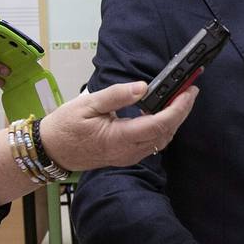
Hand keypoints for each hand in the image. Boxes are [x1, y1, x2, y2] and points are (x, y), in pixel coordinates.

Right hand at [40, 80, 198, 169]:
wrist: (52, 151)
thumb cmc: (66, 126)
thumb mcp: (88, 104)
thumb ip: (117, 95)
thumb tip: (143, 87)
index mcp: (120, 138)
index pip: (159, 124)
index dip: (178, 108)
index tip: (189, 92)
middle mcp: (129, 151)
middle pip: (166, 132)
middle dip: (182, 111)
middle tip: (190, 90)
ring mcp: (129, 156)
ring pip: (162, 139)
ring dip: (174, 119)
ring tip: (179, 98)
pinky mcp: (127, 155)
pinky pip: (152, 143)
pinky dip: (162, 127)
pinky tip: (161, 111)